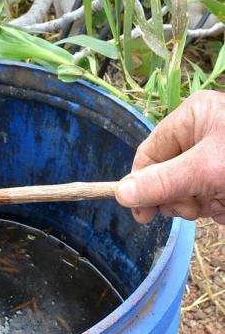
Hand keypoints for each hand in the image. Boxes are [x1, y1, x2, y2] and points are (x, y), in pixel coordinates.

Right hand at [115, 90, 224, 223]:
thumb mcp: (205, 168)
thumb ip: (162, 181)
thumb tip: (119, 194)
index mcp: (192, 118)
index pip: (150, 153)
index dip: (142, 184)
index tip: (142, 215)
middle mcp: (199, 136)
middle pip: (164, 175)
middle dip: (175, 196)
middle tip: (191, 207)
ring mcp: (212, 160)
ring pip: (184, 191)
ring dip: (195, 206)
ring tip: (216, 202)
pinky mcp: (223, 180)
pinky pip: (204, 199)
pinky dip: (212, 208)